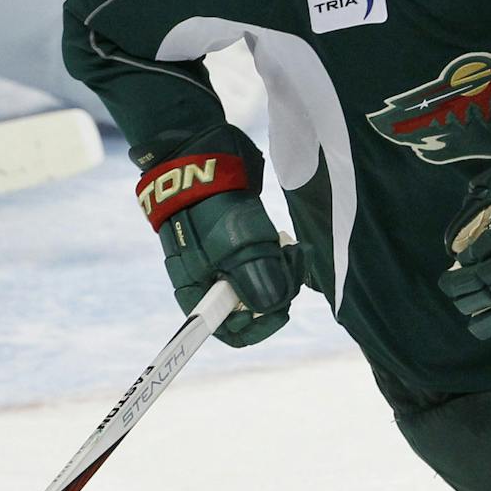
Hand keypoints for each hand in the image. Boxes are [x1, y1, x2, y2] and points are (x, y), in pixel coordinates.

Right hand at [135, 127, 302, 345]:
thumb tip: (273, 308)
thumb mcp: (238, 249)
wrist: (202, 159)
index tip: (282, 311)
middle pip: (253, 306)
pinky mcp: (239, 242)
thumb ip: (257, 283)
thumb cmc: (213, 207)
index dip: (258, 328)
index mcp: (198, 291)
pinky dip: (280, 258)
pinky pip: (265, 262)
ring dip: (284, 271)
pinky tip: (287, 243)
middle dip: (279, 290)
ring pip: (264, 283)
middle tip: (292, 263)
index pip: (228, 331)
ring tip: (292, 249)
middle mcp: (210, 282)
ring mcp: (224, 261)